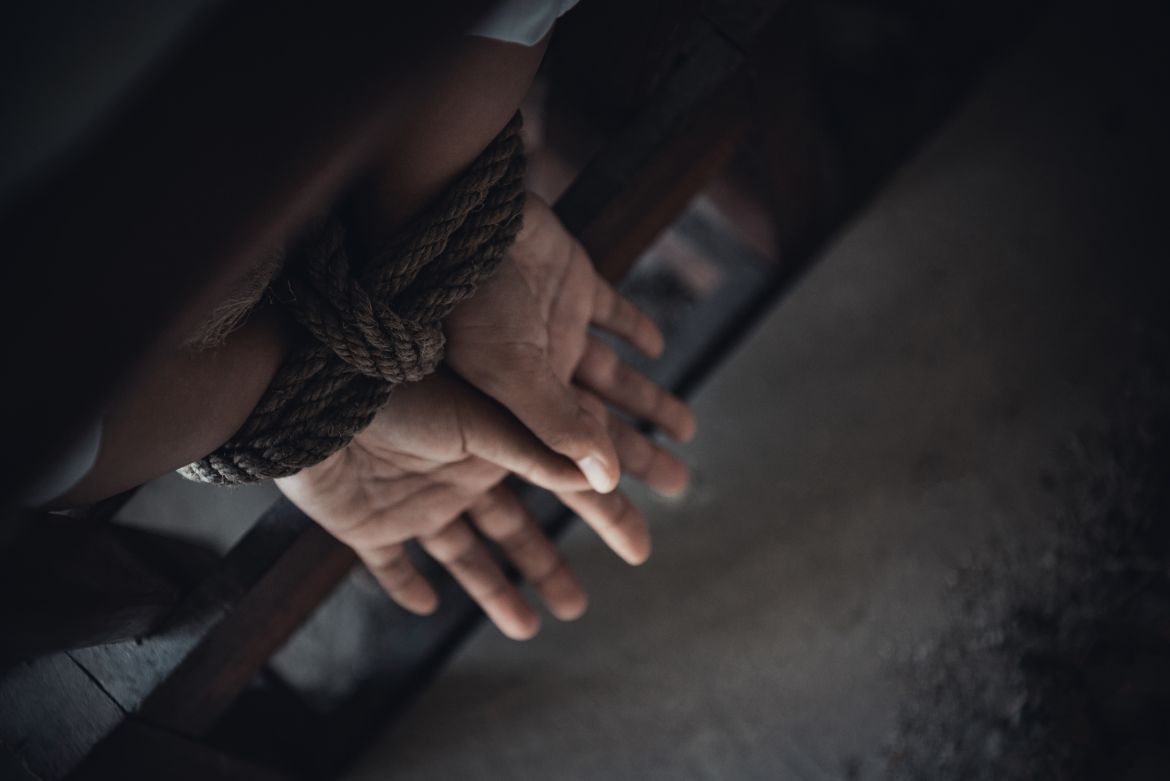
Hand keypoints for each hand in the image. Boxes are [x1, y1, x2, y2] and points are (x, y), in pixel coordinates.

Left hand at [275, 370, 685, 638]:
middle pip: (511, 529)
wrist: (310, 395)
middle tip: (579, 606)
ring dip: (492, 589)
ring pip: (461, 554)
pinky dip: (405, 584)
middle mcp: (456, 474)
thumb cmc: (399, 394)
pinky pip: (387, 564)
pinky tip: (425, 606)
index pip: (557, 490)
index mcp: (490, 446)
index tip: (638, 546)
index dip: (599, 518)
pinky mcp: (364, 526)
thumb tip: (604, 474)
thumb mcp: (481, 420)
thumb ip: (537, 449)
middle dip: (544, 566)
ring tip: (527, 629)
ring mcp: (410, 501)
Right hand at [445, 194, 695, 492]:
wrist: (456, 217)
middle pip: (601, 429)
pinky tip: (656, 345)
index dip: (606, 513)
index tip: (639, 552)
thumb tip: (609, 480)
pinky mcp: (573, 283)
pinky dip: (635, 327)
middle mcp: (540, 375)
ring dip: (649, 401)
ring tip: (686, 429)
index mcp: (520, 407)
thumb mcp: (506, 375)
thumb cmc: (464, 302)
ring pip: (615, 377)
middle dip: (639, 460)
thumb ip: (557, 427)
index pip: (574, 473)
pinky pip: (612, 310)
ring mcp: (558, 329)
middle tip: (680, 487)